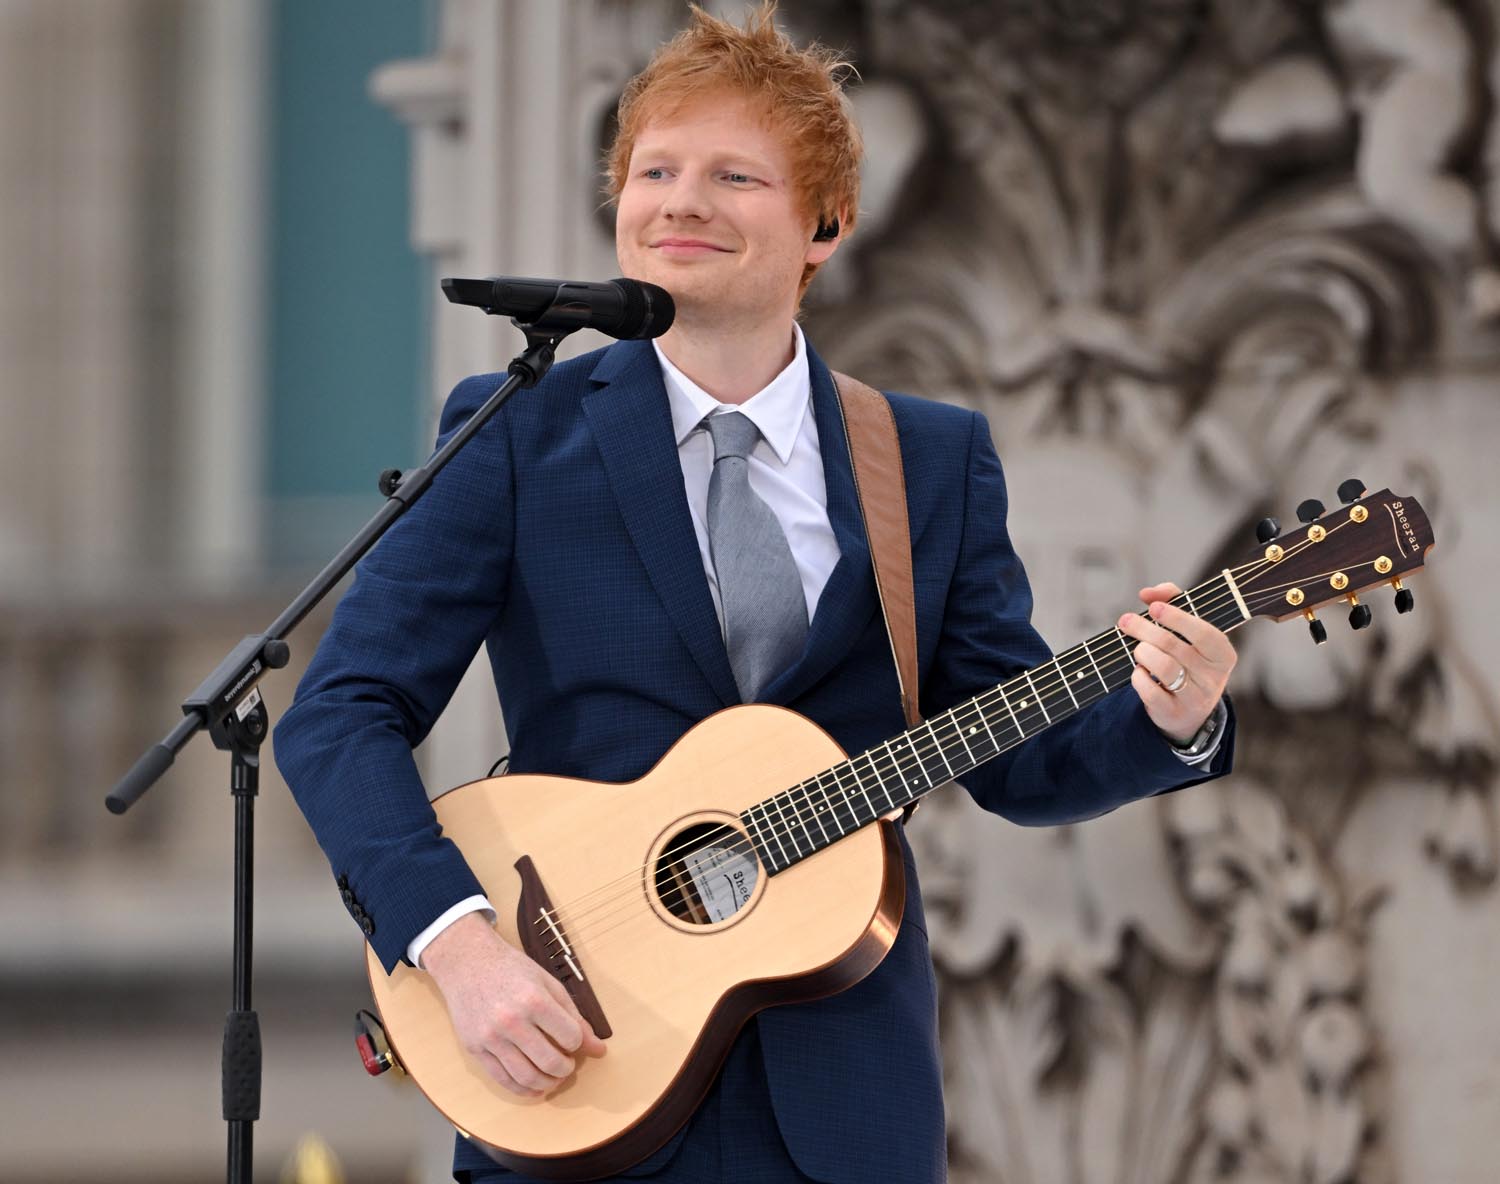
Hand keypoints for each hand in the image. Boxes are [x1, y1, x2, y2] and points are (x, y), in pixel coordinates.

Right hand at [420, 911, 606, 1097]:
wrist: (467, 962)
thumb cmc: (511, 969)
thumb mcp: (548, 983)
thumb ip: (573, 1015)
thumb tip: (598, 1047)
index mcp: (534, 1000)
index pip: (570, 1036)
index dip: (577, 1043)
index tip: (573, 1040)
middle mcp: (511, 1021)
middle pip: (550, 1062)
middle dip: (566, 1069)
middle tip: (568, 1065)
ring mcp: (491, 1037)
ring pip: (526, 1077)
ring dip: (547, 1084)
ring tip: (554, 1077)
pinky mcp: (475, 1048)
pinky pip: (502, 1079)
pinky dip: (522, 1090)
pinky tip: (534, 1087)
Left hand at [1118, 582, 1236, 745]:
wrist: (1191, 710)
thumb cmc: (1188, 659)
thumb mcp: (1189, 632)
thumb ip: (1173, 602)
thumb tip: (1148, 592)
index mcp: (1223, 654)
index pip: (1203, 632)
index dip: (1177, 618)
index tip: (1153, 607)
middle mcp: (1213, 677)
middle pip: (1174, 647)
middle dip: (1145, 630)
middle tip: (1126, 621)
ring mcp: (1195, 698)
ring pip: (1164, 668)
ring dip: (1143, 653)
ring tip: (1138, 649)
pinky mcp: (1174, 713)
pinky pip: (1151, 692)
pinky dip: (1139, 678)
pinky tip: (1139, 671)